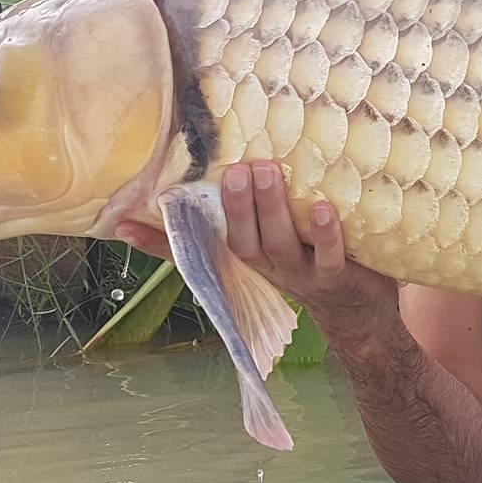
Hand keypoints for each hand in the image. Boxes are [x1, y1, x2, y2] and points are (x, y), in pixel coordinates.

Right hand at [115, 162, 399, 339]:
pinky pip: (328, 256)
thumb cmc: (313, 258)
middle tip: (234, 169)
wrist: (360, 314)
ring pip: (278, 243)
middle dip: (234, 205)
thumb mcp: (277, 236)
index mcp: (245, 253)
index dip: (156, 239)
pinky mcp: (336, 277)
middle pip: (240, 237)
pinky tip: (321, 207)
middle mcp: (265, 264)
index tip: (121, 221)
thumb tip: (225, 168)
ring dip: (271, 208)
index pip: (195, 247)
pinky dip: (325, 233)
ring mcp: (299, 273)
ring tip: (268, 173)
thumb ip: (257, 208)